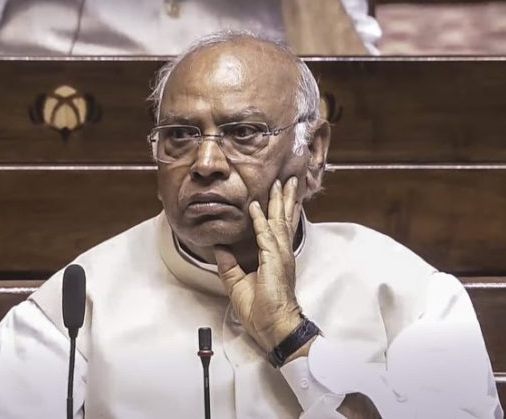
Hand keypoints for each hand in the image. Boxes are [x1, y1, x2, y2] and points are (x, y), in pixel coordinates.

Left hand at [213, 177, 302, 352]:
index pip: (277, 228)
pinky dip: (260, 220)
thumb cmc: (262, 310)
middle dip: (284, 198)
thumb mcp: (238, 284)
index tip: (278, 194)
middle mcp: (281, 253)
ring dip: (278, 200)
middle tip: (286, 179)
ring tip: (280, 183)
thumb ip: (229, 264)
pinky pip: (265, 235)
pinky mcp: (274, 261)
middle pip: (283, 219)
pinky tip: (255, 207)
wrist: (273, 327)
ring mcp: (280, 256)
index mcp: (275, 258)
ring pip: (279, 221)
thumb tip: (218, 247)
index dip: (277, 210)